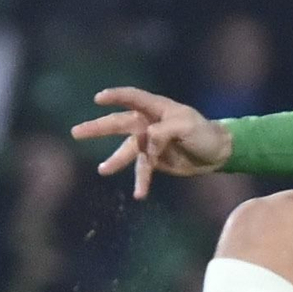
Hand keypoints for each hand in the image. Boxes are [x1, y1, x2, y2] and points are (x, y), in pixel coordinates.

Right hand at [70, 87, 231, 197]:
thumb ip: (164, 131)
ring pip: (126, 151)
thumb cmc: (204, 133)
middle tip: (76, 132)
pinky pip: (143, 170)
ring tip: (103, 171)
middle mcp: (148, 122)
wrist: (216, 153)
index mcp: (156, 108)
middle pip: (118, 123)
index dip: (115, 96)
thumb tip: (145, 141)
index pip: (132, 97)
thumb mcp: (187, 127)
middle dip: (97, 128)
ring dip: (114, 161)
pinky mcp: (154, 160)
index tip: (98, 99)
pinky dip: (141, 182)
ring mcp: (149, 142)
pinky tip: (139, 195)